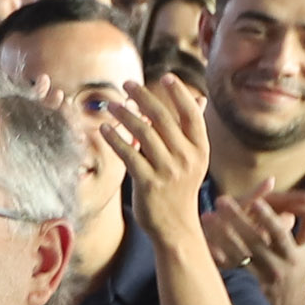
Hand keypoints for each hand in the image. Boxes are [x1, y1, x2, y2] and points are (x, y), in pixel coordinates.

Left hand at [100, 78, 211, 250]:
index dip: (178, 93)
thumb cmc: (180, 188)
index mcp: (200, 149)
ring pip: (143, 133)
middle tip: (126, 84)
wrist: (175, 226)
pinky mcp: (148, 184)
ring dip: (124, 115)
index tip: (164, 77)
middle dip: (143, 97)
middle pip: (163, 119)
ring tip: (110, 105)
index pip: (190, 114)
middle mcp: (186, 158)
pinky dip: (115, 139)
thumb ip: (191, 131)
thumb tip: (199, 99)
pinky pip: (129, 155)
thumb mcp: (193, 160)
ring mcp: (168, 171)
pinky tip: (104, 129)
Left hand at [203, 187, 304, 304]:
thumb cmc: (298, 270)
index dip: (268, 217)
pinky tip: (201, 242)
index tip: (256, 200)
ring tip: (206, 217)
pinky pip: (227, 268)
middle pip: (253, 241)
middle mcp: (274, 266)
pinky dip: (215, 255)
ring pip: (236, 254)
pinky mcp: (243, 283)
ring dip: (220, 235)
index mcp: (292, 254)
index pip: (280, 233)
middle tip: (221, 200)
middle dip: (237, 219)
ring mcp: (256, 276)